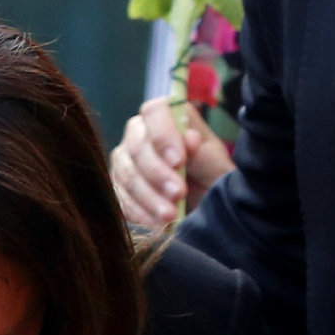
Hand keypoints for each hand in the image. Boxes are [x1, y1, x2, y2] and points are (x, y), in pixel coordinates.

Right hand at [111, 96, 228, 232]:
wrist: (204, 202)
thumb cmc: (211, 174)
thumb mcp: (215, 163)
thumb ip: (201, 151)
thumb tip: (188, 139)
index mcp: (166, 115)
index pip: (155, 111)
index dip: (163, 135)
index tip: (179, 160)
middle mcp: (139, 132)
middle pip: (137, 146)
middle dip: (158, 173)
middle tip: (178, 193)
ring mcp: (125, 159)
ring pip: (128, 175)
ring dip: (149, 197)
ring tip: (170, 215)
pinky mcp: (119, 186)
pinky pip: (121, 198)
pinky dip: (139, 212)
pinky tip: (156, 223)